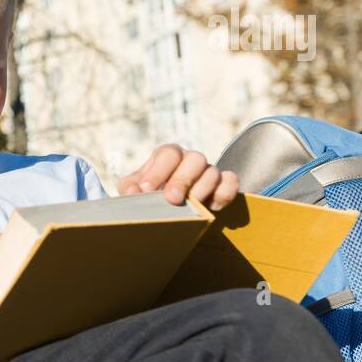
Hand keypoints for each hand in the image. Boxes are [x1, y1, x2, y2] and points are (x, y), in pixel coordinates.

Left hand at [118, 144, 239, 210]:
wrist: (167, 207)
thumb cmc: (149, 194)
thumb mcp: (134, 189)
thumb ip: (130, 188)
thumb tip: (134, 192)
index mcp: (167, 156)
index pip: (168, 154)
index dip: (158, 171)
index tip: (147, 190)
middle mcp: (190, 160)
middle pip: (195, 159)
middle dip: (182, 180)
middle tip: (172, 199)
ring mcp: (208, 171)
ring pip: (212, 172)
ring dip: (201, 190)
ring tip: (191, 206)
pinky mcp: (224, 184)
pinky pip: (231, 182)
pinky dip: (224, 193)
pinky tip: (212, 207)